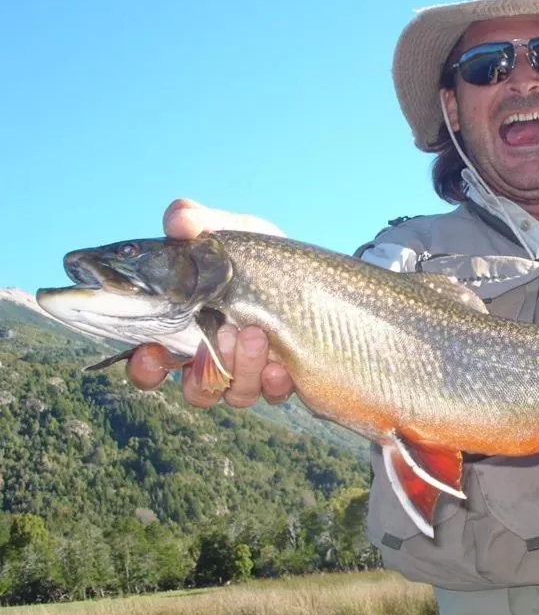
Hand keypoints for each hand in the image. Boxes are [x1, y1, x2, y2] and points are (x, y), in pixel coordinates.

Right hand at [125, 198, 295, 407]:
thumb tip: (177, 219)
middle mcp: (216, 360)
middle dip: (200, 372)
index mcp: (190, 330)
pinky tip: (281, 366)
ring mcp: (250, 374)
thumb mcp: (234, 233)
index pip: (152, 363)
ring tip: (256, 336)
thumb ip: (200, 223)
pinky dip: (272, 383)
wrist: (317, 276)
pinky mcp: (281, 381)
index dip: (145, 368)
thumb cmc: (262, 256)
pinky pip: (271, 395)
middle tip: (220, 337)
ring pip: (232, 393)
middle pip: (193, 388)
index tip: (150, 354)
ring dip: (241, 369)